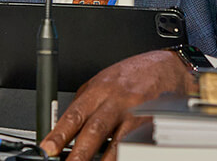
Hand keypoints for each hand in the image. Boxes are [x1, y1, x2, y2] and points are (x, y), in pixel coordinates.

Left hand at [39, 49, 197, 160]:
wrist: (169, 66)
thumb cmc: (135, 74)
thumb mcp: (104, 80)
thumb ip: (86, 101)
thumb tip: (67, 124)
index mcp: (99, 89)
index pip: (74, 115)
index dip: (59, 134)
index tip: (47, 148)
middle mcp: (116, 101)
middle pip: (93, 131)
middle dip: (78, 153)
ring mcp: (135, 114)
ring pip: (116, 142)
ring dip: (102, 160)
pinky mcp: (151, 124)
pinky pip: (136, 145)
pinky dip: (124, 155)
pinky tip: (118, 159)